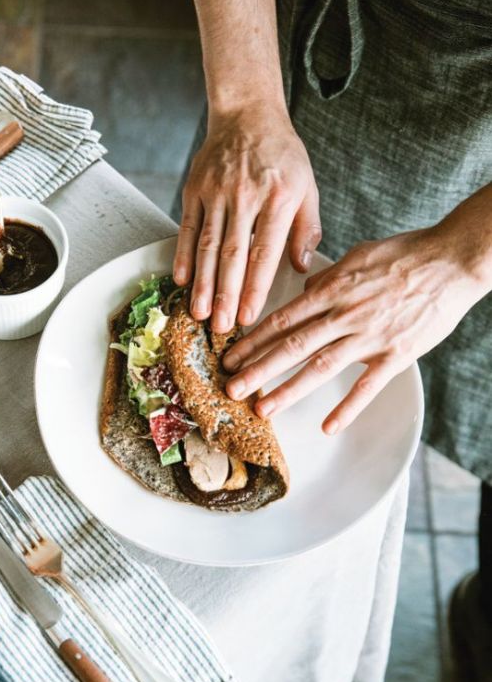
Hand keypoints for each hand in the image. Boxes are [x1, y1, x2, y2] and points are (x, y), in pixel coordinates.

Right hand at [173, 103, 320, 333]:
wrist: (247, 113)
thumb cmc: (282, 155)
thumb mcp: (307, 187)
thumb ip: (306, 228)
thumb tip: (302, 268)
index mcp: (279, 197)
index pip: (264, 252)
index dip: (255, 287)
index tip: (249, 317)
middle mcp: (246, 195)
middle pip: (233, 254)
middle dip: (226, 294)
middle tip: (221, 327)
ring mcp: (217, 191)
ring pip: (208, 245)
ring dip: (203, 283)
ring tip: (199, 313)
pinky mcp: (195, 189)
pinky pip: (188, 227)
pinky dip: (183, 255)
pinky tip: (181, 280)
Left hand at [222, 209, 491, 433]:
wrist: (452, 260)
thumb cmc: (406, 254)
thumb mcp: (358, 255)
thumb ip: (328, 277)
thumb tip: (304, 292)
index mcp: (333, 289)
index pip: (282, 318)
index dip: (253, 340)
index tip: (229, 356)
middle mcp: (345, 314)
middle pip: (292, 345)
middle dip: (258, 369)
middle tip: (231, 388)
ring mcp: (370, 336)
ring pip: (321, 367)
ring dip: (289, 390)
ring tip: (263, 409)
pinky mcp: (397, 354)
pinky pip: (368, 386)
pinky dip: (348, 407)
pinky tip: (328, 427)